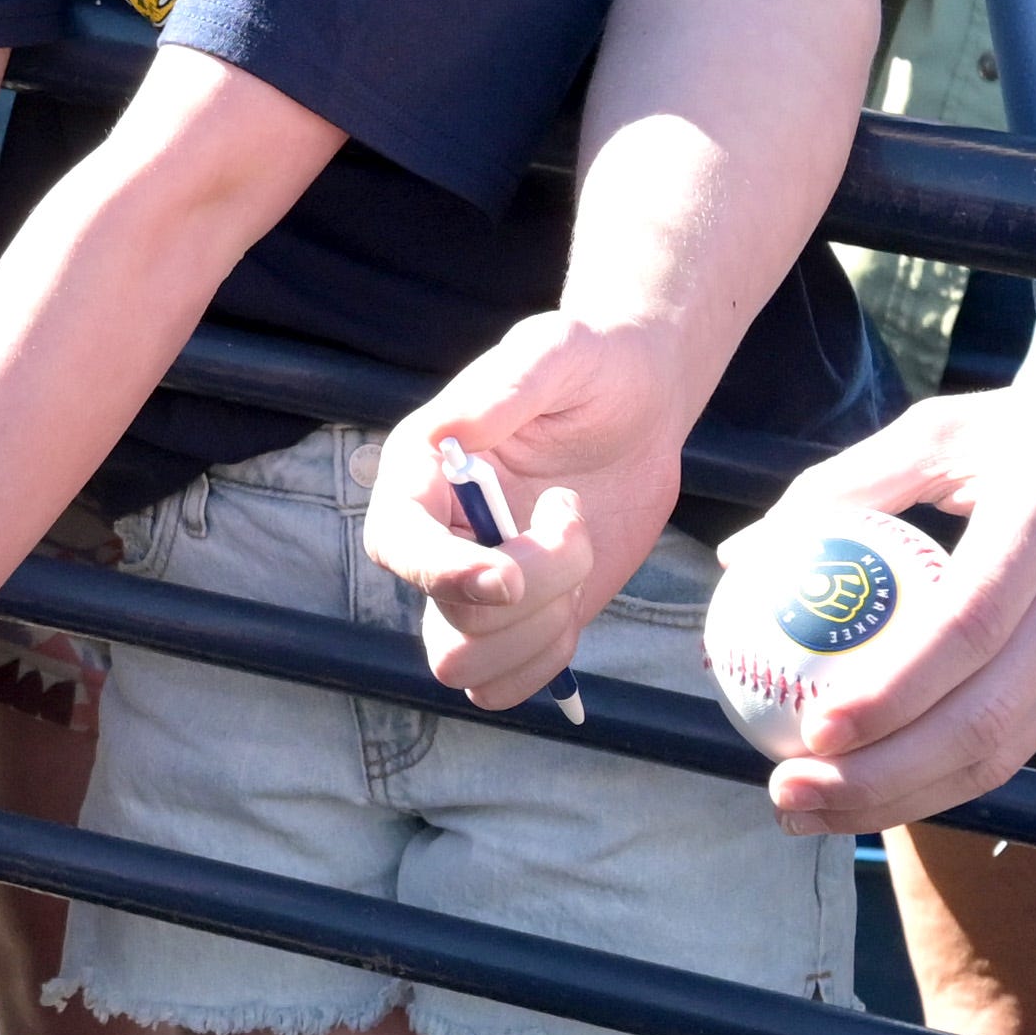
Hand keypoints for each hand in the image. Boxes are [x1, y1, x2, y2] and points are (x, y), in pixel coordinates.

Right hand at [366, 308, 694, 708]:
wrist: (639, 402)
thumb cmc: (591, 364)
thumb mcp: (556, 350)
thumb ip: (508, 384)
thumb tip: (455, 431)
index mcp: (422, 476)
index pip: (396, 544)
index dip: (442, 573)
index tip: (509, 578)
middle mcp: (437, 539)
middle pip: (447, 618)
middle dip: (531, 587)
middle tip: (572, 511)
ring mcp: (476, 588)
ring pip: (466, 663)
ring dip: (539, 628)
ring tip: (577, 556)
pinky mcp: (521, 620)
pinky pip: (501, 684)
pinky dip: (542, 664)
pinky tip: (575, 603)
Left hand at [745, 361, 1035, 828]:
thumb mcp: (958, 426)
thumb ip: (850, 482)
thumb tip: (746, 553)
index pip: (966, 629)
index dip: (890, 694)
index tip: (810, 729)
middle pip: (986, 719)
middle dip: (879, 778)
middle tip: (788, 792)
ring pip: (1009, 750)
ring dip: (907, 796)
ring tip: (817, 808)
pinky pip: (1030, 738)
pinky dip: (953, 772)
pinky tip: (885, 780)